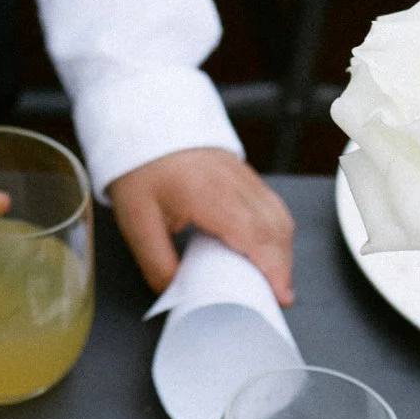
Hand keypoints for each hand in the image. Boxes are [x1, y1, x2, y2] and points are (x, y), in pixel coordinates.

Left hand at [109, 147, 295, 302]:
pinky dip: (277, 232)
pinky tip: (268, 250)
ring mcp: (244, 175)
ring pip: (279, 216)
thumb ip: (157, 263)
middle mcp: (234, 182)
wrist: (145, 121)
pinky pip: (272, 205)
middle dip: (283, 266)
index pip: (253, 233)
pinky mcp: (245, 174)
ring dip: (283, 249)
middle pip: (275, 227)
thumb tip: (176, 294)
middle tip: (278, 297)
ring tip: (274, 279)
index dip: (272, 266)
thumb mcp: (137, 222)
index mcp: (208, 193)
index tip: (280, 294)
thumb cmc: (141, 168)